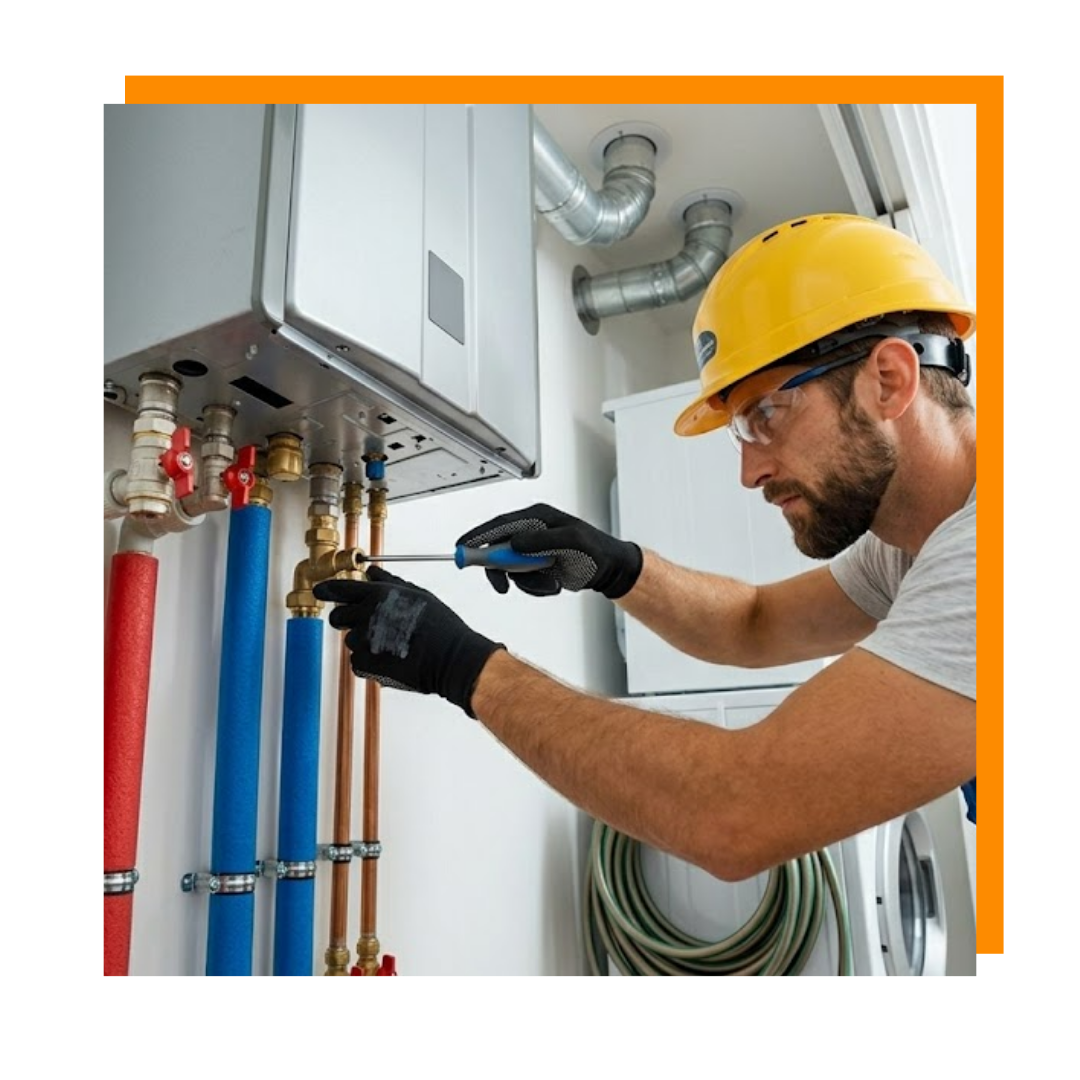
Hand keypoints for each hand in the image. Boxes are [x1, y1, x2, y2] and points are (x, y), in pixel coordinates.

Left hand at [313, 567, 503, 716]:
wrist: (450, 658)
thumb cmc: (440, 626)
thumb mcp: (416, 594)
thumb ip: (389, 582)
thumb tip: (372, 572)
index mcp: (378, 595)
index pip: (341, 589)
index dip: (327, 589)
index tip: (319, 590)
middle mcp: (367, 615)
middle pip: (338, 616)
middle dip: (347, 619)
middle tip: (368, 624)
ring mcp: (363, 640)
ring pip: (351, 640)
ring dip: (364, 642)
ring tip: (392, 644)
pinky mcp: (364, 663)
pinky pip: (357, 661)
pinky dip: (370, 661)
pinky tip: (391, 657)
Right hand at [456, 503, 642, 598]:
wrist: (610, 570)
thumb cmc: (597, 551)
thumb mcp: (572, 542)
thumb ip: (542, 541)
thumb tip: (515, 542)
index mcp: (538, 517)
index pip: (500, 524)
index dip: (478, 536)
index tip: (462, 548)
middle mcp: (532, 531)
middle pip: (499, 548)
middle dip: (499, 569)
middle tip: (502, 586)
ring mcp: (533, 549)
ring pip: (510, 568)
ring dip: (526, 582)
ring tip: (549, 584)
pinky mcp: (536, 565)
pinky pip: (522, 580)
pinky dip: (535, 588)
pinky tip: (553, 585)